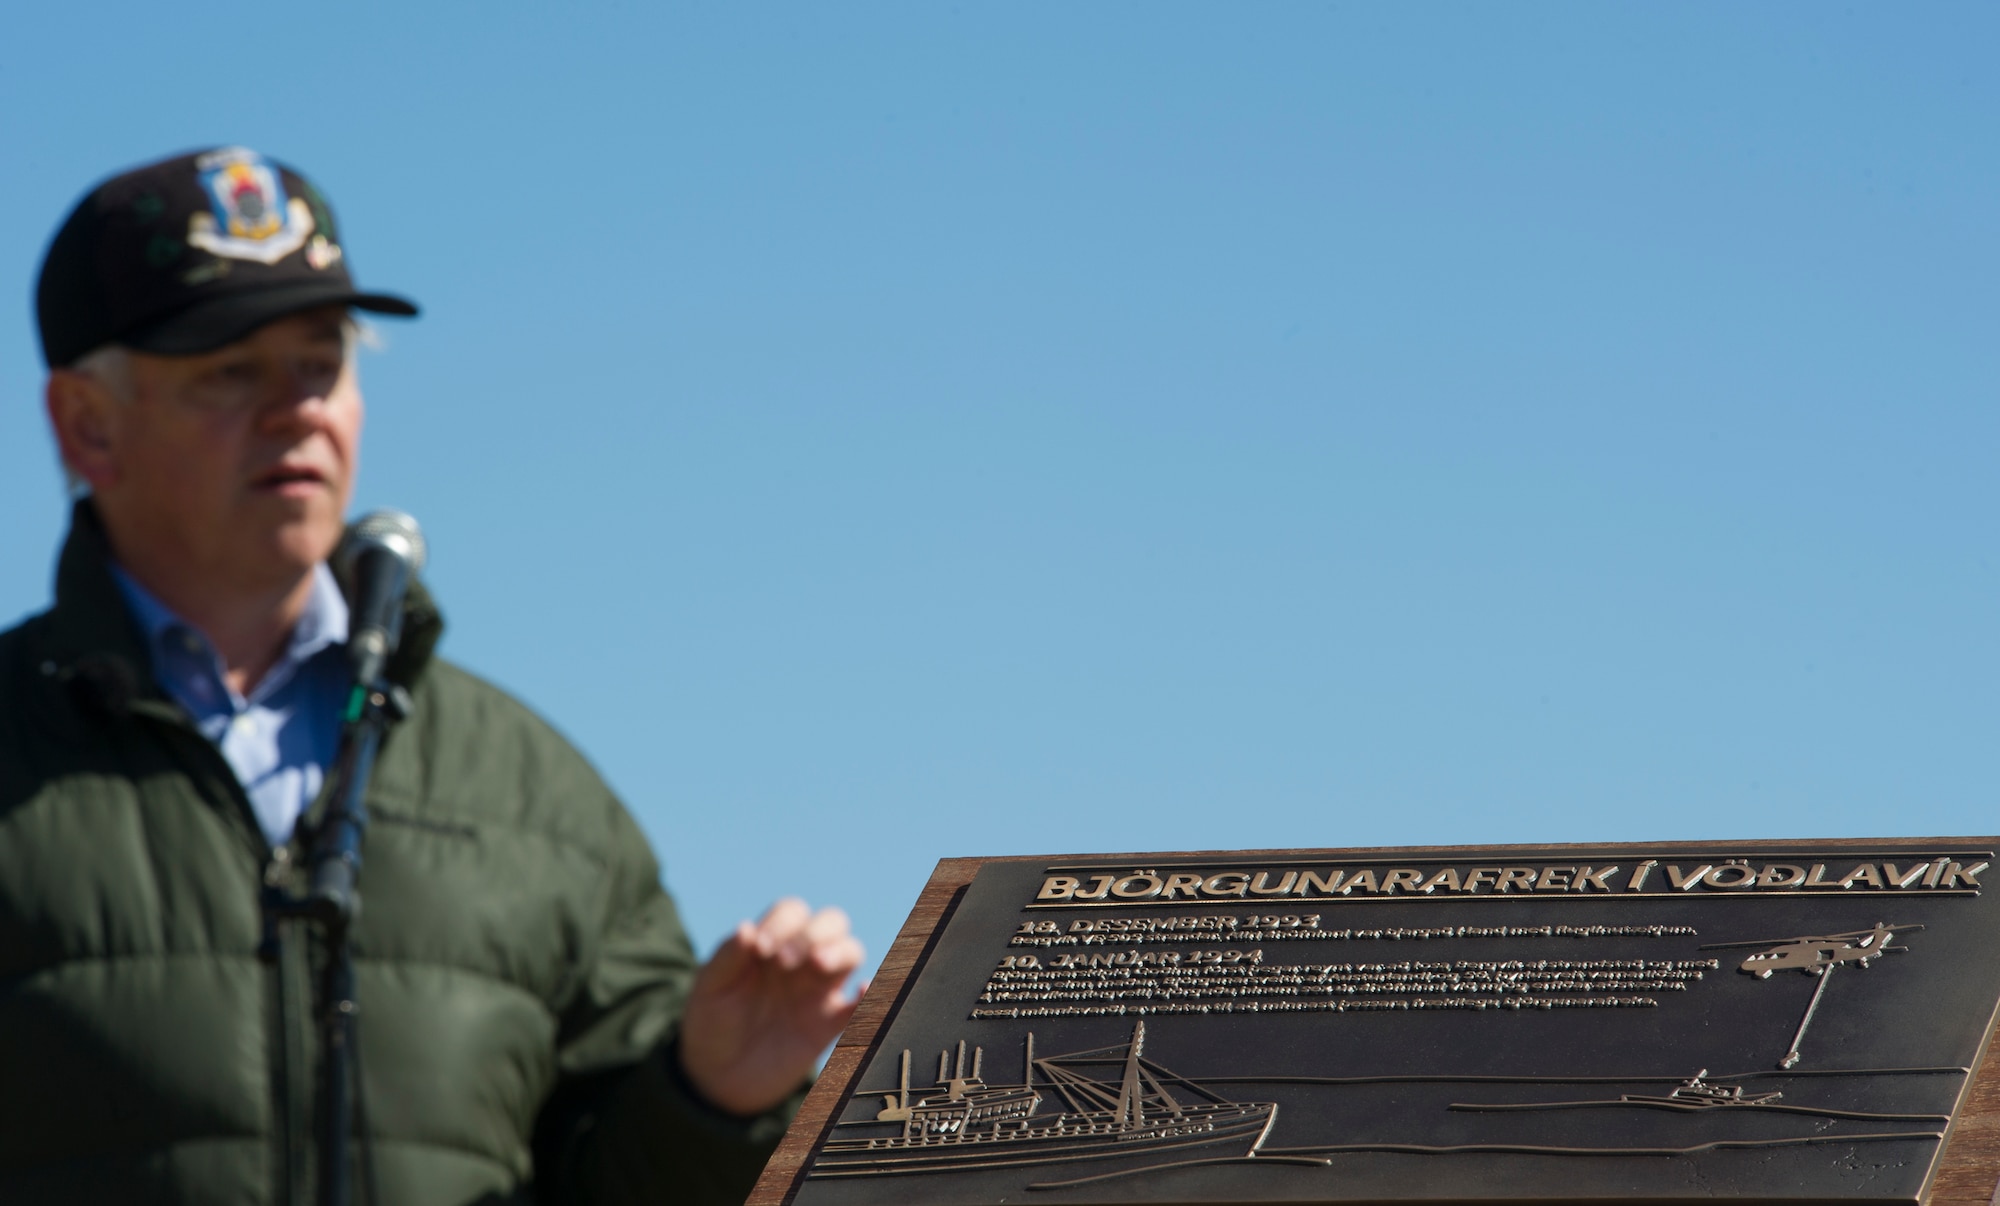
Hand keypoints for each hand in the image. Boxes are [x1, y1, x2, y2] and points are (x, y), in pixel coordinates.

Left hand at [678, 898, 866, 1115]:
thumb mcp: (710, 987)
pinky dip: (869, 995)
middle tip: (787, 961)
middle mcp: (800, 961)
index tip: (761, 949)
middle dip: (815, 933)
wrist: (717, 1077)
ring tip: (818, 965)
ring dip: (840, 952)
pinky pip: (859, 1005)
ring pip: (850, 953)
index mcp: (772, 944)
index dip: (782, 923)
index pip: (792, 913)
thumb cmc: (712, 1023)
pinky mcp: (828, 1025)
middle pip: (831, 923)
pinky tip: (860, 991)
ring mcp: (817, 991)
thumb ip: (727, 957)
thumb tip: (747, 927)